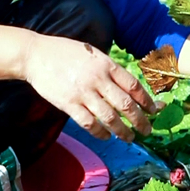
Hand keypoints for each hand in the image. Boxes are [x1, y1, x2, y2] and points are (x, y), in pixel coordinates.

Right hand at [22, 33, 156, 141]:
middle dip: (140, 120)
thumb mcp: (92, 53)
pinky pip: (89, 123)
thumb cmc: (64, 52)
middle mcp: (98, 79)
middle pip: (126, 104)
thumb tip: (126, 87)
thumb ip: (108, 69)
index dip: (146, 101)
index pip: (133, 86)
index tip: (154, 110)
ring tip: (129, 138)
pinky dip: (100, 133)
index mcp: (106, 64)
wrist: (36, 55)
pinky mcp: (69, 104)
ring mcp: (83, 93)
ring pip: (110, 117)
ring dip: (122, 131)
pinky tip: (106, 136)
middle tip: (147, 130)